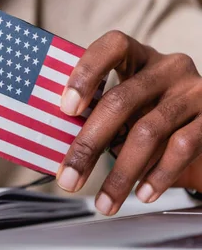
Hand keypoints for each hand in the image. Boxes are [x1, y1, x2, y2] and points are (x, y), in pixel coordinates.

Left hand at [56, 31, 201, 214]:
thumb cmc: (152, 117)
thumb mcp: (127, 107)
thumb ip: (100, 114)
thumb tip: (61, 149)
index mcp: (138, 57)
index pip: (113, 47)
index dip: (87, 72)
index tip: (66, 107)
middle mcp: (168, 68)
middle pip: (120, 101)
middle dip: (88, 145)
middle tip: (68, 177)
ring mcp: (193, 91)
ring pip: (148, 131)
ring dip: (120, 173)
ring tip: (104, 202)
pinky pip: (182, 146)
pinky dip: (158, 175)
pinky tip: (142, 193)